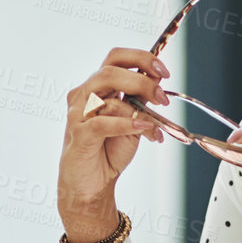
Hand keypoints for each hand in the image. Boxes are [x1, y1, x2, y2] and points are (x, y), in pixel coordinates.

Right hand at [58, 47, 171, 241]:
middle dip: (142, 80)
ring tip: (154, 120)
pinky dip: (126, 123)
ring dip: (136, 105)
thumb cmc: (108, 152)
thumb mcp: (132, 121)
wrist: (92, 184)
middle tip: (162, 97)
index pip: (115, 58)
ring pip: (105, 92)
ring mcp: (78, 114)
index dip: (141, 58)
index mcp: (97, 88)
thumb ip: (141, 101)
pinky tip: (144, 128)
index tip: (163, 71)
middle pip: (110, 70)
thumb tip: (157, 79)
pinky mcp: (78, 134)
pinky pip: (102, 122)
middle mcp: (83, 95)